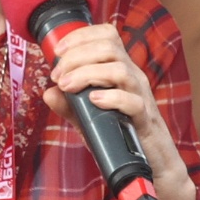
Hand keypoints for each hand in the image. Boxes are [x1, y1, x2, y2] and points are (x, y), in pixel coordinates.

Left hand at [40, 19, 195, 199]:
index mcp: (120, 69)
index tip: (57, 51)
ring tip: (68, 87)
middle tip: (58, 75)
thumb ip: (69, 106)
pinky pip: (133, 101)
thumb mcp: (89, 118)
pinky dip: (111, 98)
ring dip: (88, 74)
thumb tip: (47, 92)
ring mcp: (141, 96)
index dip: (80, 36)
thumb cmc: (121, 135)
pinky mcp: (145, 119)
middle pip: (109, 47)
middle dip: (77, 56)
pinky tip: (93, 101)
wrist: (152, 164)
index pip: (106, 35)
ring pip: (119, 69)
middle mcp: (133, 76)